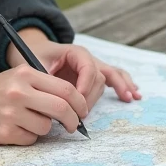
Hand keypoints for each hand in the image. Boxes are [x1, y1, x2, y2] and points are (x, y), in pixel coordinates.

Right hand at [0, 69, 89, 144]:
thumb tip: (73, 106)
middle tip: (73, 126)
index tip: (82, 111)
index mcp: (24, 74)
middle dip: (73, 121)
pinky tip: (13, 130)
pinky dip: (27, 137)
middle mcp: (19, 91)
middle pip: (62, 108)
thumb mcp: (15, 79)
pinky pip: (30, 139)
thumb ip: (41, 87)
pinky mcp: (4, 131)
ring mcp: (11, 112)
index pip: (65, 88)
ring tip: (26, 123)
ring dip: (43, 129)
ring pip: (46, 127)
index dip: (79, 102)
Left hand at [9, 30, 141, 110]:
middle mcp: (87, 58)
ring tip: (128, 97)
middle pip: (98, 77)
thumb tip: (60, 102)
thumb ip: (48, 81)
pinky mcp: (93, 74)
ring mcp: (92, 66)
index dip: (85, 85)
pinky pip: (112, 76)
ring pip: (107, 79)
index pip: (88, 68)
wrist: (33, 50)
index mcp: (74, 52)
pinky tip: (133, 93)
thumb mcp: (35, 66)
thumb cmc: (31, 56)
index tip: (77, 100)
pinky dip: (123, 84)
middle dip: (92, 96)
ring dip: (118, 88)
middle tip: (82, 115)